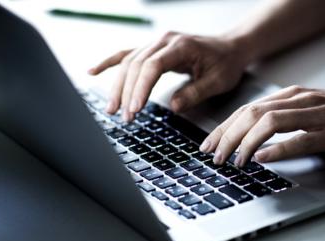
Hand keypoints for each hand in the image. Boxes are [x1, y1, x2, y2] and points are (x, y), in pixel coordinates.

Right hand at [89, 32, 248, 121]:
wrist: (231, 48)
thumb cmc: (226, 63)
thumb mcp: (218, 81)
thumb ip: (195, 92)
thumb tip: (172, 106)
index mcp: (181, 46)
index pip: (153, 66)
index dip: (141, 88)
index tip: (135, 108)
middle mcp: (165, 40)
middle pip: (136, 64)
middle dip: (127, 92)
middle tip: (124, 116)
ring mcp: (157, 43)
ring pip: (129, 61)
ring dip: (118, 85)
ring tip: (112, 108)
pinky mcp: (154, 49)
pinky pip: (127, 54)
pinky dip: (110, 63)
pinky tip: (94, 71)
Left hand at [199, 86, 324, 166]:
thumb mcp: (312, 110)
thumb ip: (286, 119)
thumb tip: (254, 138)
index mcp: (293, 96)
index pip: (248, 109)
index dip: (224, 127)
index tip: (209, 143)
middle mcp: (301, 100)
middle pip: (252, 114)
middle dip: (227, 136)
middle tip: (214, 156)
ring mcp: (317, 114)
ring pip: (270, 122)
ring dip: (246, 142)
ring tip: (233, 161)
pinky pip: (300, 139)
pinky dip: (278, 148)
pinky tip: (262, 158)